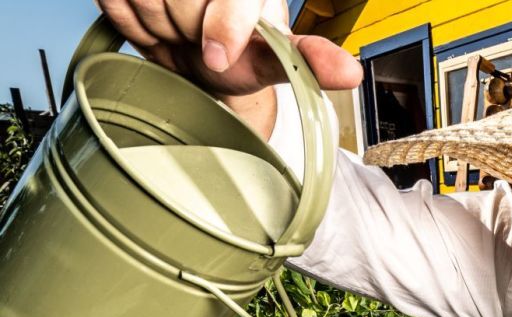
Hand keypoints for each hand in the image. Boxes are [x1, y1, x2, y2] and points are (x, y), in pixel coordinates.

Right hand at [95, 0, 361, 95]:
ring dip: (158, 26)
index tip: (219, 57)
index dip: (223, 27)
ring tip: (178, 30)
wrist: (196, 54)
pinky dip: (128, 17)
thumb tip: (351, 72)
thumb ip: (310, 61)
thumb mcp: (276, 60)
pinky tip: (152, 18)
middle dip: (188, 31)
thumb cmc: (240, 54)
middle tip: (199, 41)